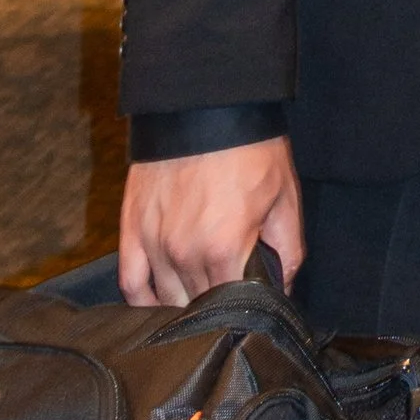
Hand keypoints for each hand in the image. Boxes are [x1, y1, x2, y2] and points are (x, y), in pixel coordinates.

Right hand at [120, 138, 303, 305]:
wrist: (206, 107)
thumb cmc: (249, 150)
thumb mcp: (284, 199)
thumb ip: (288, 251)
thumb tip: (284, 286)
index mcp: (223, 249)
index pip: (229, 307)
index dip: (243, 312)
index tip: (252, 309)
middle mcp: (183, 252)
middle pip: (196, 307)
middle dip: (216, 310)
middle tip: (229, 301)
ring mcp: (153, 242)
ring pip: (164, 300)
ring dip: (182, 307)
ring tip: (199, 305)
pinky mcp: (132, 228)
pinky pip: (130, 281)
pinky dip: (142, 300)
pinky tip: (157, 303)